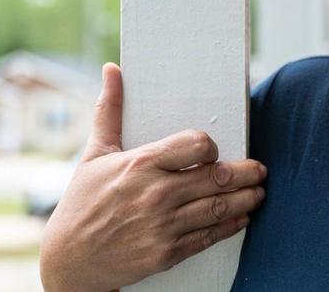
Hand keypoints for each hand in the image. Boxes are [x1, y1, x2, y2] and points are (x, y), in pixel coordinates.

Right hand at [39, 63, 266, 291]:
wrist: (68, 260)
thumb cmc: (81, 202)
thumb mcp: (94, 153)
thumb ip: (110, 110)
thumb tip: (112, 69)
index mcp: (141, 164)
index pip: (196, 145)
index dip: (210, 146)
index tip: (213, 150)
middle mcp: (156, 194)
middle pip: (217, 177)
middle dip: (246, 173)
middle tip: (260, 170)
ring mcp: (163, 226)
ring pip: (218, 208)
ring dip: (246, 199)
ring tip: (259, 193)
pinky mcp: (167, 253)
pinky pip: (208, 237)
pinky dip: (230, 226)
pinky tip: (241, 218)